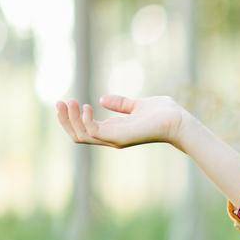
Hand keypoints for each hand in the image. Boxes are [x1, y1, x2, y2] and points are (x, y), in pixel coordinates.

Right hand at [53, 94, 186, 148]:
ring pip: (82, 135)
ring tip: (69, 101)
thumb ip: (121, 104)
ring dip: (70, 119)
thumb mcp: (137, 105)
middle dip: (65, 120)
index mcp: (114, 131)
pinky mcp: (119, 138)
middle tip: (59, 102)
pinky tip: (85, 106)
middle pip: (78, 135)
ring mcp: (115, 139)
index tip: (65, 101)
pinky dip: (85, 121)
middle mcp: (112, 138)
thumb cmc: (163, 114)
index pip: (85, 130)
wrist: (179, 120)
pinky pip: (94, 133)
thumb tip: (102, 99)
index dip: (71, 118)